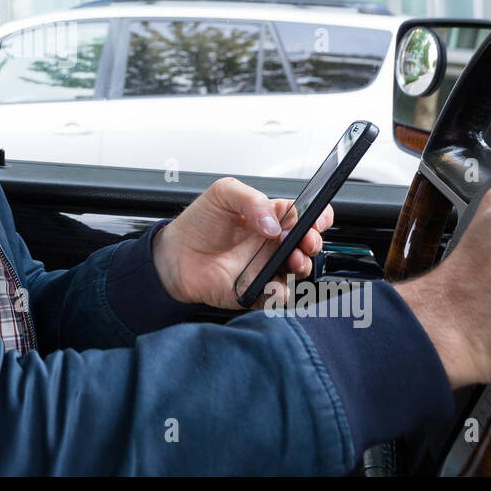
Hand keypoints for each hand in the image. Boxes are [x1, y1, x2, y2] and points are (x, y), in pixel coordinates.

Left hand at [151, 177, 332, 308]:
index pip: (304, 215)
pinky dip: (280, 293)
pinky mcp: (257, 290)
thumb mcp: (222, 193)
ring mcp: (266, 266)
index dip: (317, 216)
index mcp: (270, 217)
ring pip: (299, 270)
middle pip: (308, 243)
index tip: (317, 218)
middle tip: (305, 241)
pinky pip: (277, 296)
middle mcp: (273, 242)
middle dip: (314, 242)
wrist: (173, 255)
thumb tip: (273, 222)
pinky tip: (271, 284)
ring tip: (292, 259)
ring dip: (303, 265)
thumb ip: (251, 200)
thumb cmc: (198, 223)